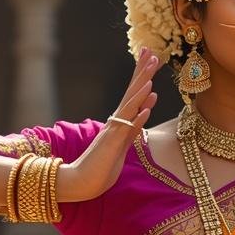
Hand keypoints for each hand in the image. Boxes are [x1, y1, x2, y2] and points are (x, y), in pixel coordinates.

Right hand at [57, 47, 160, 202]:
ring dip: (141, 86)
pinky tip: (150, 99)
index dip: (141, 74)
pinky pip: (130, 125)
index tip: (149, 56)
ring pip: (130, 104)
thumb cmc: (102, 166)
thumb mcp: (123, 144)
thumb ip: (134, 126)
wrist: (82, 183)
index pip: (132, 93)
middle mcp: (116, 121)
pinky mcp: (114, 143)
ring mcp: (114, 131)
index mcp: (119, 121)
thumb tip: (146, 108)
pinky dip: (140, 111)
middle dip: (142, 71)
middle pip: (131, 91)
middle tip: (151, 51)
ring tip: (152, 69)